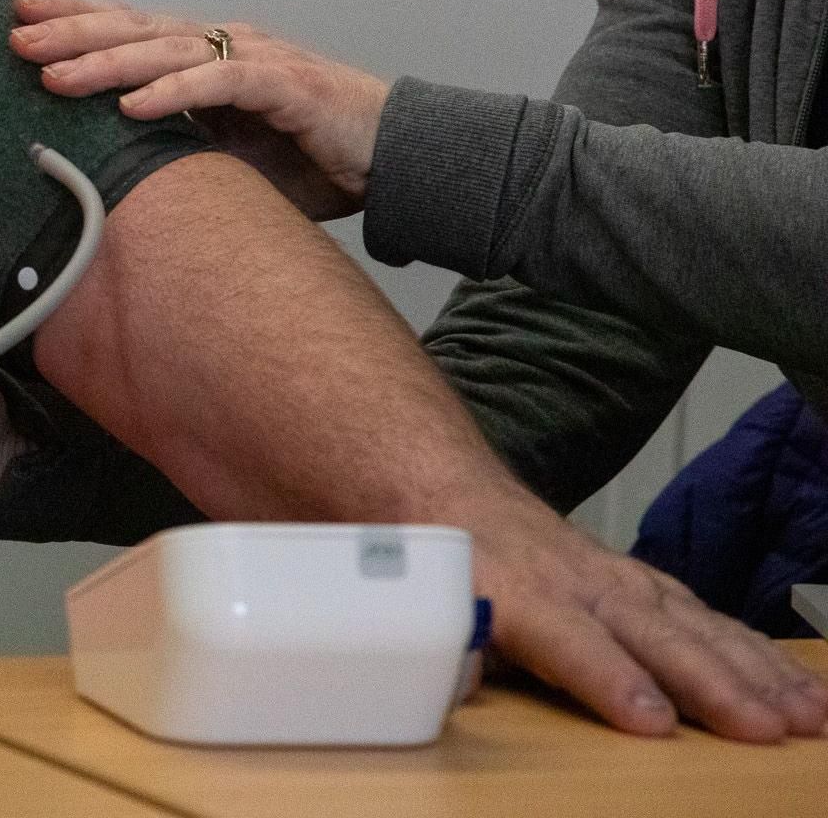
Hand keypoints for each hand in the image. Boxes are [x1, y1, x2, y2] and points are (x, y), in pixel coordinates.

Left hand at [11, 0, 388, 220]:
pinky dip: (174, 91)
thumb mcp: (222, 155)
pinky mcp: (285, 86)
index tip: (18, 18)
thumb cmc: (310, 156)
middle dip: (70, 31)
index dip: (74, 18)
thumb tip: (103, 169)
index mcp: (205, 55)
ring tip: (52, 75)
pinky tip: (131, 104)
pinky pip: (220, 84)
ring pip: (165, 49)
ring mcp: (254, 59)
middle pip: (134, 28)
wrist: (396, 158)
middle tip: (14, 37)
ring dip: (106, 62)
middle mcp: (223, 45)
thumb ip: (171, 148)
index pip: (127, 26)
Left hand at [462, 488, 826, 741]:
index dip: (613, 681)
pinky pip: (711, 618)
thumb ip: (445, 649)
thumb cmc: (451, 564)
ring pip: (699, 626)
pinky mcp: (650, 584)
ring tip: (806, 716)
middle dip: (714, 685)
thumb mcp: (431, 602)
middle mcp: (586, 585)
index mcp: (523, 596)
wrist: (460, 494)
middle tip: (765, 727)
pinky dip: (759, 652)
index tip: (652, 721)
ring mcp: (624, 581)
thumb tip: (448, 688)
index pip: (573, 643)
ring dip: (756, 672)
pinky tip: (799, 684)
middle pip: (657, 638)